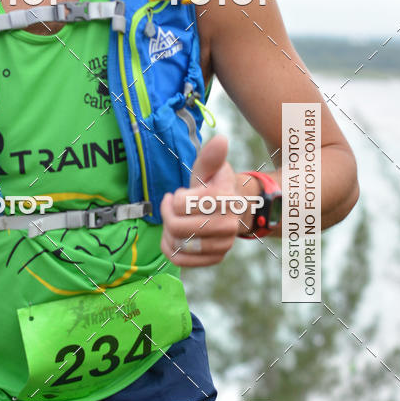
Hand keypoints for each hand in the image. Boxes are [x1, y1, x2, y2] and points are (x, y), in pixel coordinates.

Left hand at [160, 135, 242, 265]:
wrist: (232, 209)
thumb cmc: (214, 186)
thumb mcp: (210, 169)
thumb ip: (210, 157)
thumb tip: (221, 140)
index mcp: (226, 199)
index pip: (181, 204)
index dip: (174, 199)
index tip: (178, 194)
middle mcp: (229, 224)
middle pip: (177, 227)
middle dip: (167, 216)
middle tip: (170, 208)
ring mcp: (224, 244)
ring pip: (178, 245)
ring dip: (168, 232)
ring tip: (174, 222)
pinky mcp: (216, 258)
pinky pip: (181, 260)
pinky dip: (170, 248)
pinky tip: (174, 237)